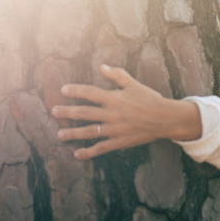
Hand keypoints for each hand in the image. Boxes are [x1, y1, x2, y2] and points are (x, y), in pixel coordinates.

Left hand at [52, 64, 201, 159]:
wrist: (165, 119)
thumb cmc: (150, 99)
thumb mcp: (134, 84)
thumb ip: (117, 75)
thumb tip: (102, 66)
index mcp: (114, 98)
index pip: (90, 93)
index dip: (75, 91)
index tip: (63, 90)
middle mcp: (111, 114)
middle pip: (84, 113)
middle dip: (67, 112)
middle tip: (54, 112)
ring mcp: (114, 129)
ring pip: (88, 132)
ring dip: (72, 133)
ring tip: (60, 134)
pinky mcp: (119, 142)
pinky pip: (101, 148)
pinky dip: (88, 152)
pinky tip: (77, 154)